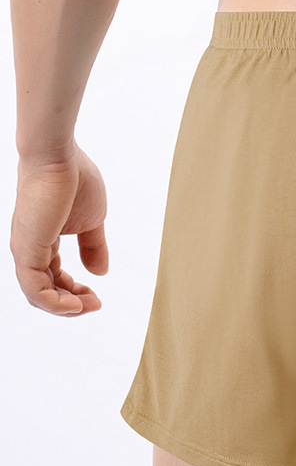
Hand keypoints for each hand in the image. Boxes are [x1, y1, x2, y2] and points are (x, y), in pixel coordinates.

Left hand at [10, 141, 107, 315]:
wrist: (58, 157)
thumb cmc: (74, 179)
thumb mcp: (92, 221)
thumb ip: (94, 247)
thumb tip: (100, 272)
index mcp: (43, 242)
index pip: (53, 279)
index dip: (75, 292)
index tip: (98, 296)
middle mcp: (29, 249)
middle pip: (44, 292)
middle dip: (71, 304)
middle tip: (95, 305)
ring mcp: (25, 250)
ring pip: (37, 296)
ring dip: (64, 308)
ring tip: (88, 306)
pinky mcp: (26, 249)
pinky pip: (35, 289)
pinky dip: (55, 303)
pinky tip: (75, 304)